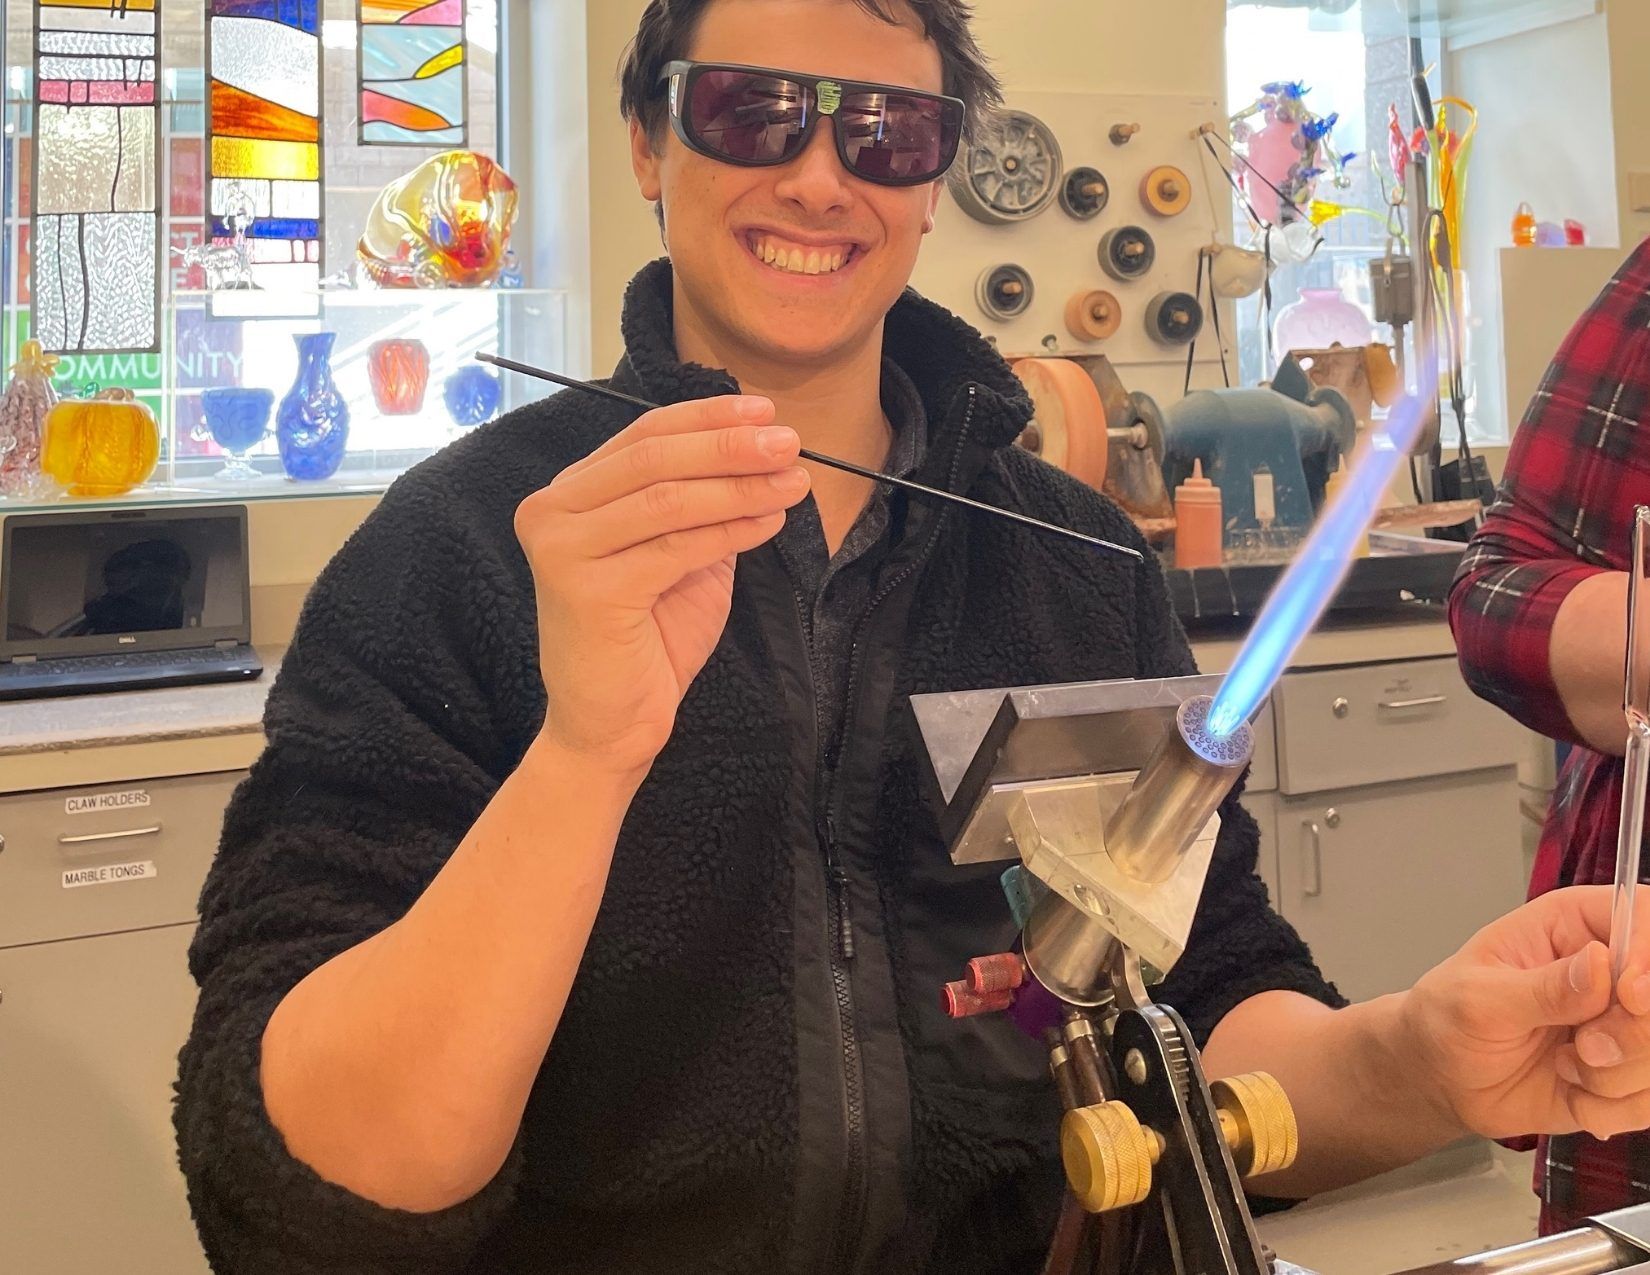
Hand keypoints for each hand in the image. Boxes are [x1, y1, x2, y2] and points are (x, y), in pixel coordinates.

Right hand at [515, 395, 808, 774]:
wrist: (611, 724)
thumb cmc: (647, 640)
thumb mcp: (681, 554)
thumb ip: (701, 502)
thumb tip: (760, 448)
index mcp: (569, 493)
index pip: (642, 434)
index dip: (707, 417)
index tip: (765, 411)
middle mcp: (551, 511)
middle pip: (653, 457)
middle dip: (729, 445)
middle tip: (789, 442)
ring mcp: (561, 550)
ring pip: (666, 498)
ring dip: (739, 486)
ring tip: (793, 482)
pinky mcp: (585, 590)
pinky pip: (674, 547)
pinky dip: (729, 529)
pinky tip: (768, 521)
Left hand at [1402, 885, 1649, 1141]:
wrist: (1443, 1079)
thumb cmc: (1448, 1018)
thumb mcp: (1479, 998)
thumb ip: (1542, 986)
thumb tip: (1600, 962)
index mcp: (1573, 924)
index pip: (1643, 916)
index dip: (1648, 959)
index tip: (1628, 995)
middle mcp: (1610, 969)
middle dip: (1633, 1034)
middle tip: (1585, 1046)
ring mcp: (1624, 1023)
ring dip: (1613, 1076)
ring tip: (1563, 1065)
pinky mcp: (1628, 1073)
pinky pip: (1649, 1101)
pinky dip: (1608, 1107)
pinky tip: (1570, 1091)